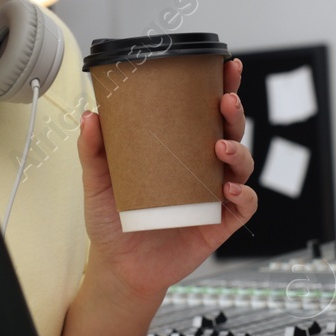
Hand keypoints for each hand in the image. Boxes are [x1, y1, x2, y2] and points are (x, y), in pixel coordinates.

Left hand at [77, 57, 257, 304]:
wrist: (119, 268)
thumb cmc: (112, 223)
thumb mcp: (98, 183)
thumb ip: (94, 151)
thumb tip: (91, 116)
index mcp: (180, 150)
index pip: (204, 113)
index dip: (221, 87)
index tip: (227, 66)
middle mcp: (201, 168)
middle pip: (230, 131)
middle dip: (234, 112)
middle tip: (224, 101)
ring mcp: (213, 195)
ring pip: (242, 165)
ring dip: (239, 152)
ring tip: (221, 148)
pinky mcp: (220, 224)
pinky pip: (244, 206)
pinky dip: (244, 195)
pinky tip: (230, 190)